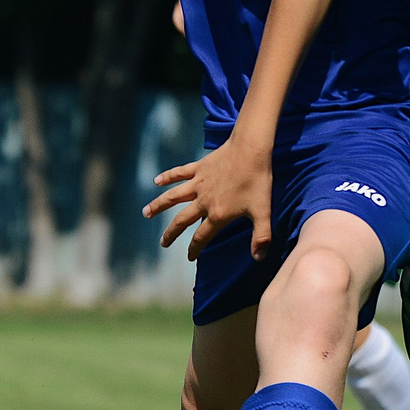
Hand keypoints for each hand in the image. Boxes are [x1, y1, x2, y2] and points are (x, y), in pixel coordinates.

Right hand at [144, 137, 273, 260]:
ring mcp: (198, 183)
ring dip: (158, 206)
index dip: (195, 249)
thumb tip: (259, 258)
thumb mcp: (263, 212)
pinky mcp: (199, 168)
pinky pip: (179, 173)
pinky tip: (156, 181)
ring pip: (173, 197)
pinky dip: (167, 177)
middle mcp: (203, 201)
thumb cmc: (258, 182)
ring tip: (146, 213)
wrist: (250, 150)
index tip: (190, 257)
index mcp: (217, 214)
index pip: (201, 237)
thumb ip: (261, 237)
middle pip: (181, 221)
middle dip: (171, 234)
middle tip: (162, 243)